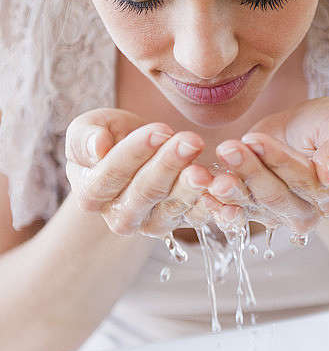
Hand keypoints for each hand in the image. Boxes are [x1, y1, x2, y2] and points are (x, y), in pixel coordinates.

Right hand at [65, 108, 207, 236]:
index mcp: (91, 194)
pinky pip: (196, 217)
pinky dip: (210, 204)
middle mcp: (119, 216)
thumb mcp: (90, 128)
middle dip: (169, 164)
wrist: (137, 153)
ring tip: (205, 168)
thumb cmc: (110, 138)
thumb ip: (85, 137)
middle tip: (192, 141)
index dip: (135, 152)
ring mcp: (150, 223)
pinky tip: (220, 188)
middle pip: (145, 192)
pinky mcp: (180, 222)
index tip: (160, 130)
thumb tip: (97, 147)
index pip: (111, 175)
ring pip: (172, 205)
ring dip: (191, 186)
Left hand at [188, 97, 328, 234]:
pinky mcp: (254, 211)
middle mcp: (307, 213)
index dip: (280, 162)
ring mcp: (278, 216)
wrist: (305, 135)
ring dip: (228, 187)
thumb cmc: (326, 128)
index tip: (257, 141)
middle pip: (275, 196)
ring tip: (207, 168)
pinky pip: (234, 213)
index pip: (306, 181)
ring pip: (251, 204)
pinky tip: (202, 190)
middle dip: (249, 171)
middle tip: (227, 147)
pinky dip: (217, 204)